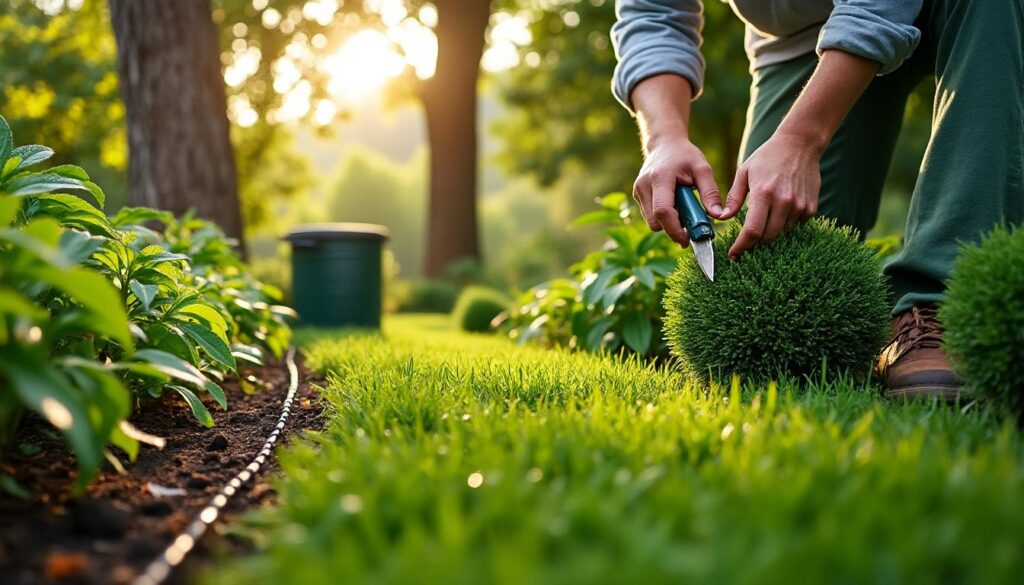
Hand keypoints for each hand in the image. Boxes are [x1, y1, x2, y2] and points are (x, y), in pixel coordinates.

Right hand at [633, 137, 723, 247]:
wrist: (665, 143)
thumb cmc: (685, 155)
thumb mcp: (703, 169)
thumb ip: (711, 193)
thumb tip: (719, 217)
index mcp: (660, 178)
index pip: (663, 211)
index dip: (675, 229)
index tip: (688, 239)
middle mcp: (644, 185)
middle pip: (655, 222)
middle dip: (673, 229)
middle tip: (690, 225)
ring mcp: (638, 191)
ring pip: (652, 222)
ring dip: (668, 223)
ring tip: (682, 208)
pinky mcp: (637, 195)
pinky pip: (650, 216)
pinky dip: (663, 217)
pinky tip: (673, 204)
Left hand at [723, 133, 821, 259]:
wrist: (800, 144)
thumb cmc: (768, 157)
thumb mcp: (744, 173)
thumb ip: (734, 198)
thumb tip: (722, 218)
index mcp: (763, 194)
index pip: (752, 231)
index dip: (742, 247)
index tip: (733, 256)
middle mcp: (783, 202)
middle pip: (768, 238)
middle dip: (756, 243)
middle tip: (747, 241)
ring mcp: (799, 206)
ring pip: (782, 233)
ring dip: (772, 232)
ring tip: (766, 220)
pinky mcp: (811, 207)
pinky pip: (796, 226)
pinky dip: (786, 224)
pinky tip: (781, 211)